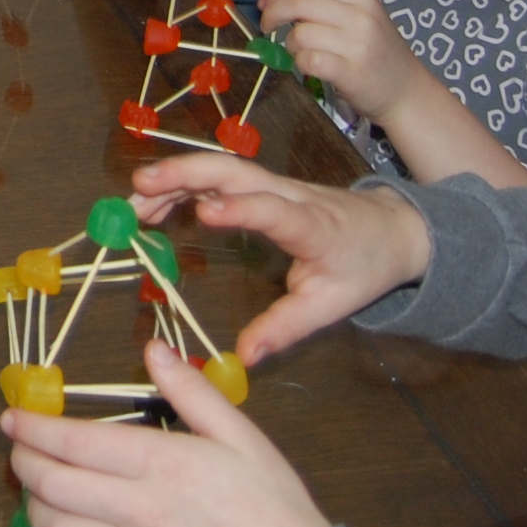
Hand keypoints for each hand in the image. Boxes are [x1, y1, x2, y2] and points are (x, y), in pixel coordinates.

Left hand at [6, 342, 327, 526]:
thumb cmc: (271, 505)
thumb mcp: (240, 435)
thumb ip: (191, 391)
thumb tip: (153, 350)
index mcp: (160, 464)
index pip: (73, 442)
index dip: (32, 428)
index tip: (13, 417)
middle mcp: (139, 509)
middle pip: (52, 484)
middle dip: (23, 463)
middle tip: (19, 450)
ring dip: (35, 508)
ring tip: (38, 490)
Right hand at [126, 156, 429, 361]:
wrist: (390, 229)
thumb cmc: (360, 267)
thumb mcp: (330, 306)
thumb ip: (285, 329)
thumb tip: (243, 358)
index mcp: (310, 225)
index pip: (274, 211)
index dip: (242, 209)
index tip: (205, 213)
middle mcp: (288, 195)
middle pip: (234, 172)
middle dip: (184, 174)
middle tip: (140, 188)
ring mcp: (274, 184)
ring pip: (220, 169)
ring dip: (175, 177)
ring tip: (135, 202)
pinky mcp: (263, 185)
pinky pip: (219, 177)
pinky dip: (185, 183)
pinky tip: (158, 203)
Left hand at [260, 0, 427, 123]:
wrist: (407, 92)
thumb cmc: (377, 53)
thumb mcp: (361, 18)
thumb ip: (327, 5)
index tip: (264, 3)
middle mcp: (361, 17)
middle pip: (300, 4)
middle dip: (273, 13)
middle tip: (266, 26)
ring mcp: (357, 45)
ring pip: (301, 33)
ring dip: (288, 43)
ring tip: (297, 51)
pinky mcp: (351, 72)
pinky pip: (308, 60)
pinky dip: (299, 62)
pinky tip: (307, 66)